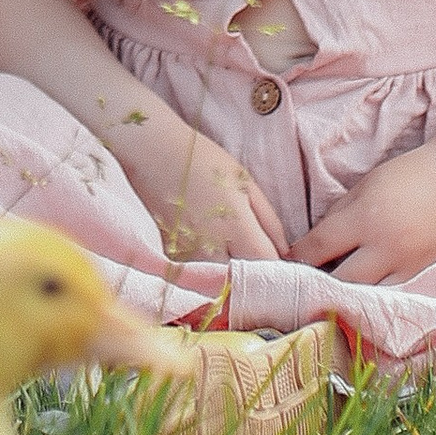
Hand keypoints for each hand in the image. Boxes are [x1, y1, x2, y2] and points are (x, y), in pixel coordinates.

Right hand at [112, 112, 288, 264]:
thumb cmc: (202, 160)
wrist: (152, 152)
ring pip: (220, 282)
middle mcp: (210, 249)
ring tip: (233, 250)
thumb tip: (284, 252)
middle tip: (259, 258)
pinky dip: (209, 267)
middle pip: (243, 281)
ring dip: (232, 273)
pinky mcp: (171, 256)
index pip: (267, 266)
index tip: (284, 262)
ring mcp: (187, 256)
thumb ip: (269, 222)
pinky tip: (209, 245)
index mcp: (235, 228)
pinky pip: (199, 273)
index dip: (279, 268)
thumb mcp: (246, 183)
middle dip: (256, 275)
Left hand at [292, 148, 435, 283]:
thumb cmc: (412, 174)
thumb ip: (338, 215)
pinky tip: (359, 291)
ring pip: (364, 295)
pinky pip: (387, 293)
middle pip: (337, 281)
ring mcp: (406, 265)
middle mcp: (385, 247)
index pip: (319, 248)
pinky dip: (370, 294)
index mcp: (366, 219)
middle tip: (300, 283)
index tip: (283, 263)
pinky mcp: (421, 275)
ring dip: (344, 294)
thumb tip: (314, 243)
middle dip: (316, 282)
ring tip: (327, 291)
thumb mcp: (367, 184)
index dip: (297, 258)